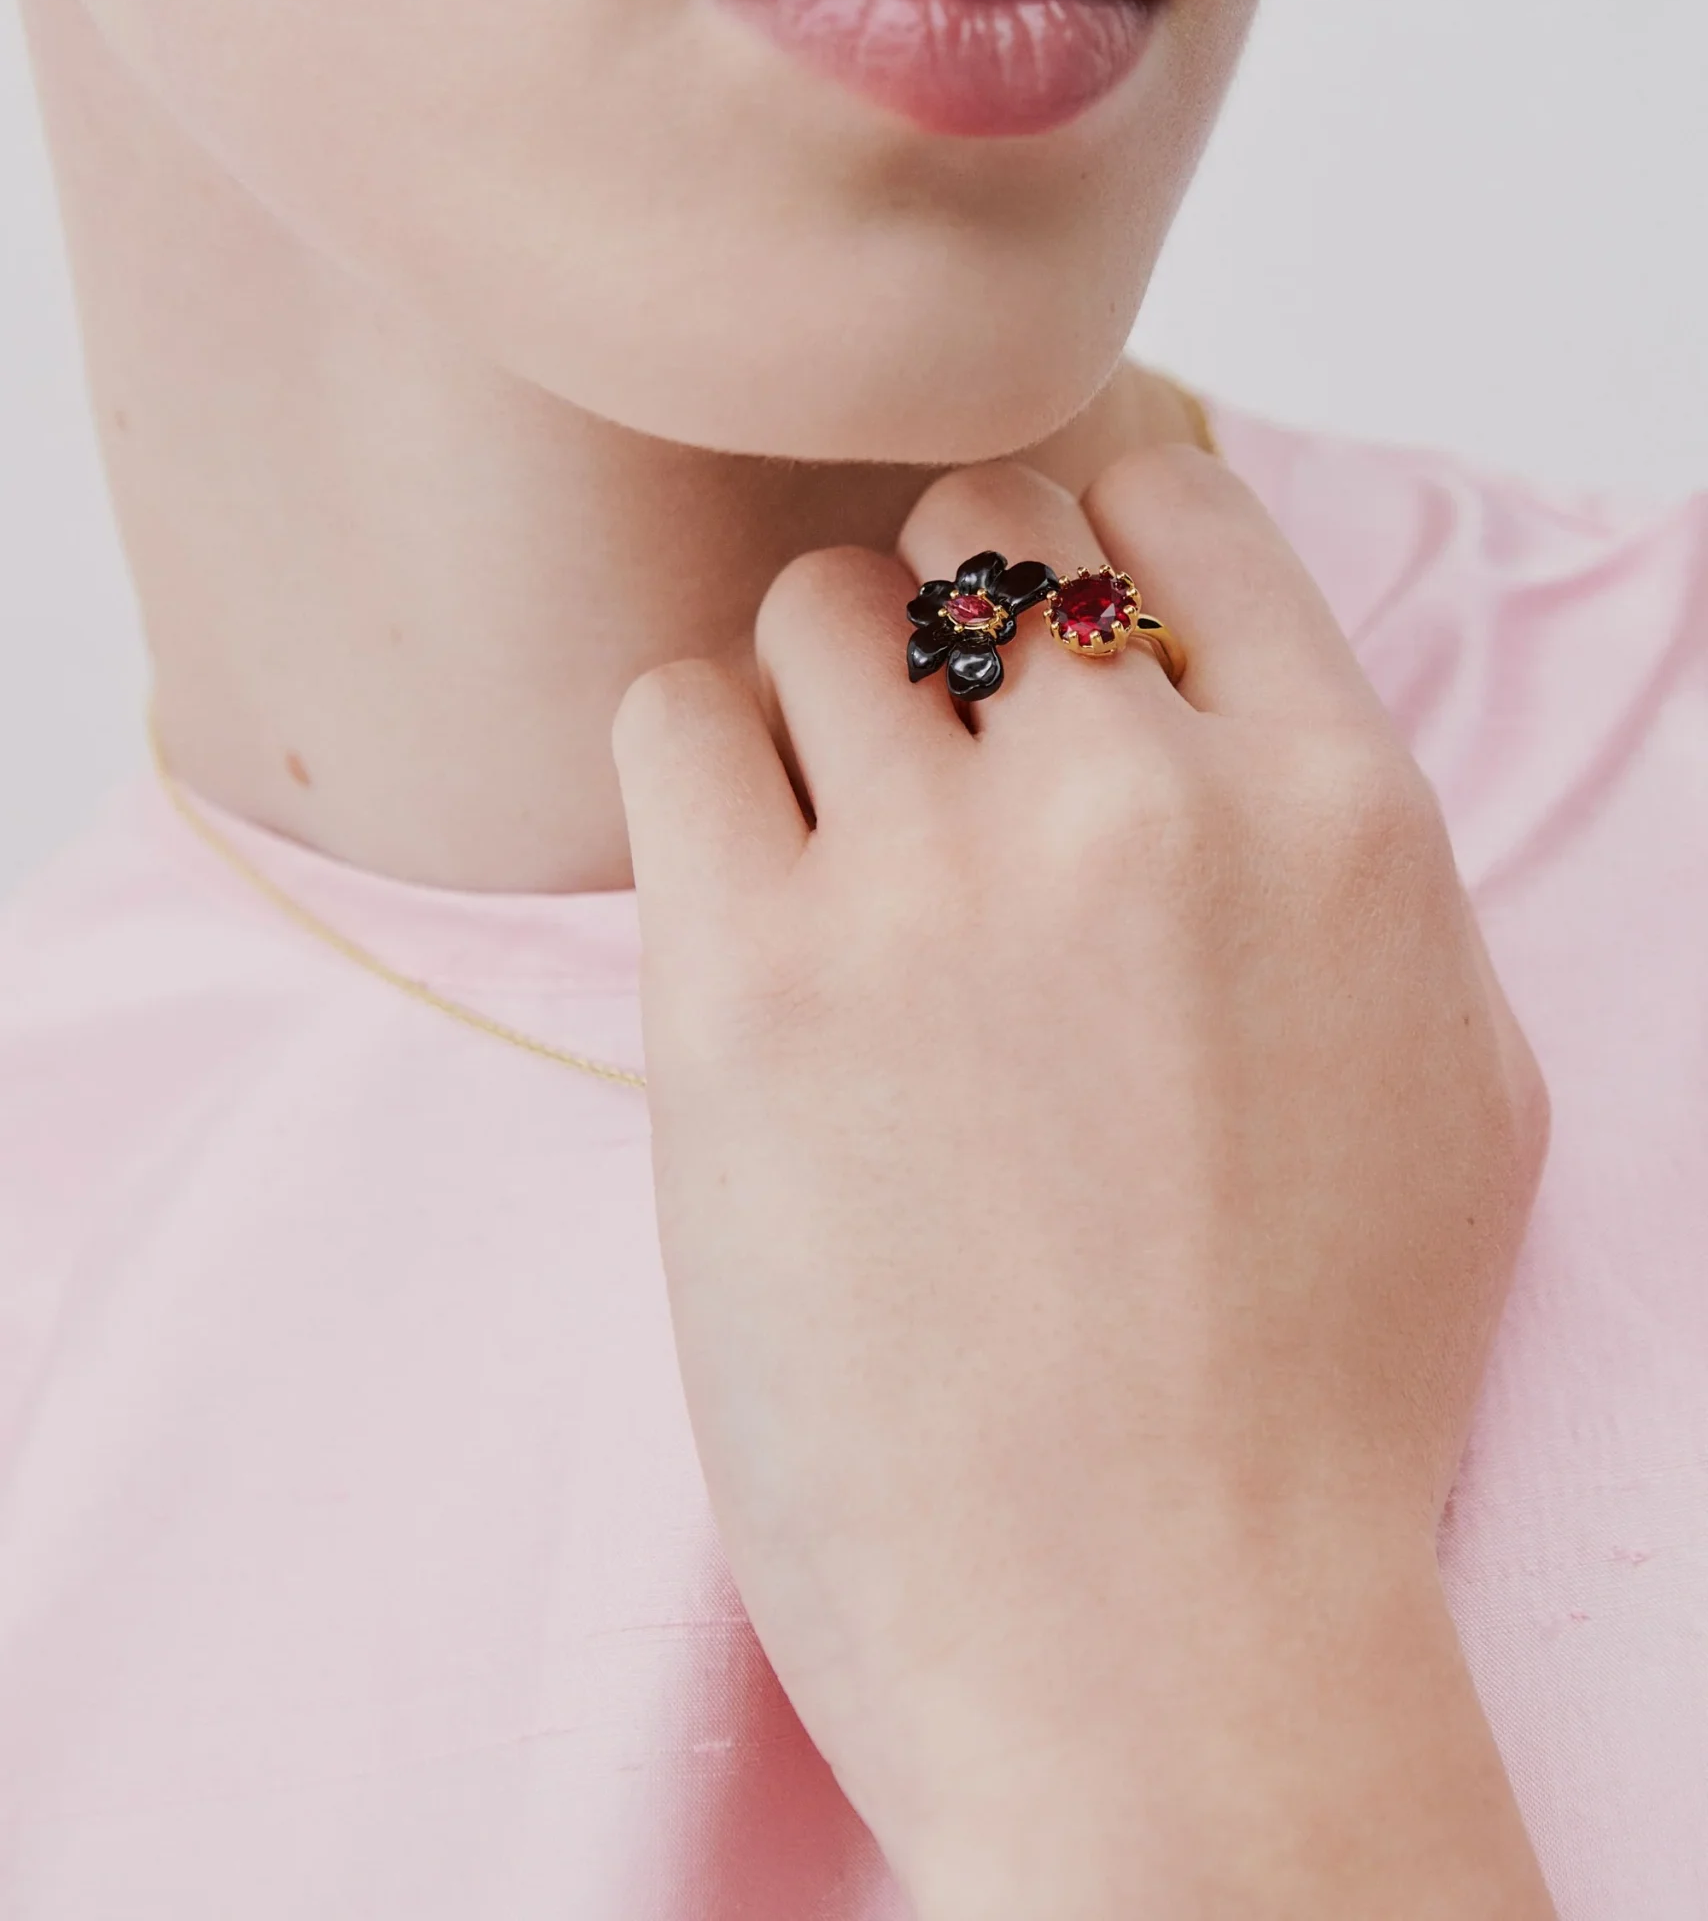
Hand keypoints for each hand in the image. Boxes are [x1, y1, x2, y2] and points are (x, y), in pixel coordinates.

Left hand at [613, 446, 1553, 1918]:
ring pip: (815, 609)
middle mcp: (1138, 800)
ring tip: (831, 842)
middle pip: (973, 529)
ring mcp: (936, 878)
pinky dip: (697, 765)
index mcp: (1336, 807)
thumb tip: (1221, 701)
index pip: (1171, 503)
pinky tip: (739, 888)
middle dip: (949, 613)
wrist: (1162, 1637)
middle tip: (929, 751)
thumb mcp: (1455, 1077)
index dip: (1091, 532)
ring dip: (816, 695)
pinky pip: (672, 719)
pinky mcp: (749, 978)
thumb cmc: (1318, 1388)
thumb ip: (1344, 850)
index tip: (1043, 618)